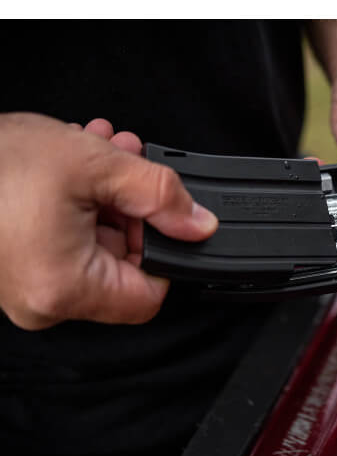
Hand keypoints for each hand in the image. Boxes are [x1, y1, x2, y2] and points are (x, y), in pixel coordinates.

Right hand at [0, 113, 217, 328]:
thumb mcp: (94, 165)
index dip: (165, 252)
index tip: (165, 216)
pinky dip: (78, 208)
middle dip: (132, 211)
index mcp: (65, 288)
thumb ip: (160, 195)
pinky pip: (64, 246)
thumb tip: (200, 225)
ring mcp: (26, 289)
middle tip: (131, 168)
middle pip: (121, 268)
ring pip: (93, 250)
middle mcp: (44, 301)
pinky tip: (77, 168)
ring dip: (107, 200)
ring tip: (103, 154)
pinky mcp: (15, 271)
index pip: (149, 295)